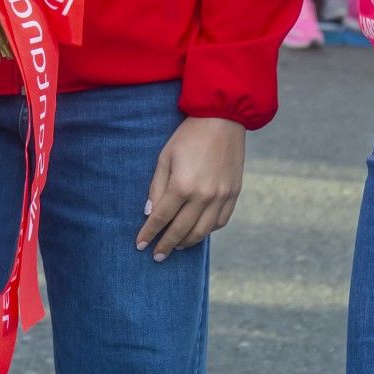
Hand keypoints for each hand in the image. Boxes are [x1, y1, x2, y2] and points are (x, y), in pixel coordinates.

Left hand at [135, 117, 245, 261]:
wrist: (223, 118)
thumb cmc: (189, 135)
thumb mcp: (165, 156)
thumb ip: (157, 187)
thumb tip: (150, 213)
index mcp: (182, 185)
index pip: (161, 218)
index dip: (149, 233)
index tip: (140, 245)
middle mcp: (203, 196)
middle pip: (181, 230)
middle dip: (166, 245)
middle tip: (156, 255)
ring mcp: (221, 197)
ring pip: (202, 231)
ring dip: (186, 242)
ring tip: (175, 246)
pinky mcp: (234, 194)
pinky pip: (220, 222)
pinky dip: (207, 230)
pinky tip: (197, 231)